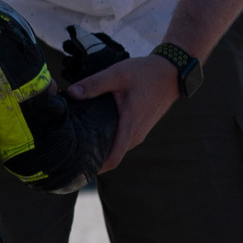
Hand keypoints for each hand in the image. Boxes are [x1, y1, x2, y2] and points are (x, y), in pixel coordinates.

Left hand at [68, 53, 179, 170]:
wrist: (171, 72)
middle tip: (72, 152)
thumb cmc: (146, 74)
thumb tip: (72, 93)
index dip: (96, 168)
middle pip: (113, 156)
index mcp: (130, 126)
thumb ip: (94, 84)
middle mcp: (136, 135)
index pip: (113, 159)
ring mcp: (140, 132)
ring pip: (118, 148)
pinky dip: (111, 139)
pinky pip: (124, 140)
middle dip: (94, 157)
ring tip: (82, 141)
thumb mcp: (117, 75)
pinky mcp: (141, 127)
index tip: (78, 169)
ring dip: (103, 147)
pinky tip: (98, 129)